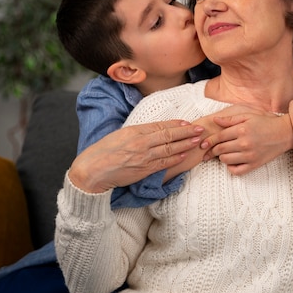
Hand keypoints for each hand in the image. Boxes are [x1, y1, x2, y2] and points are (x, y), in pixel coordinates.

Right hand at [68, 120, 203, 192]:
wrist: (92, 171)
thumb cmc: (102, 151)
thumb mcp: (120, 135)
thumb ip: (137, 132)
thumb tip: (153, 131)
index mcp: (135, 131)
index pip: (161, 125)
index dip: (176, 124)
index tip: (187, 122)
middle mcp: (141, 142)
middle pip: (169, 135)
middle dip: (187, 132)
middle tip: (200, 129)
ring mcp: (144, 157)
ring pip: (170, 149)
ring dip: (186, 144)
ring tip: (197, 140)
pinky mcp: (144, 170)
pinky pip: (164, 163)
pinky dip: (176, 158)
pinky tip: (185, 155)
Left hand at [198, 104, 292, 174]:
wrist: (284, 133)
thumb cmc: (266, 123)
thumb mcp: (248, 116)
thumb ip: (230, 119)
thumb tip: (215, 120)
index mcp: (242, 129)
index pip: (219, 137)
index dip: (208, 140)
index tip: (203, 144)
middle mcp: (245, 143)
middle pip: (220, 149)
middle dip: (212, 149)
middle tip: (210, 150)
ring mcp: (250, 155)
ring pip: (225, 160)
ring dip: (222, 157)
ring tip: (224, 153)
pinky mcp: (255, 165)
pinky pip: (236, 171)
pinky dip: (231, 168)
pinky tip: (232, 162)